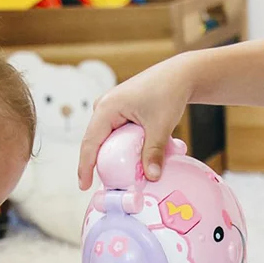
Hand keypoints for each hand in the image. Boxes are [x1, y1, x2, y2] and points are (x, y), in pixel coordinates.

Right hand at [78, 56, 193, 189]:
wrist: (180, 75)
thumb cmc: (168, 92)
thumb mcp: (160, 125)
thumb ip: (153, 152)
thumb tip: (152, 177)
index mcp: (107, 107)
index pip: (90, 142)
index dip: (85, 166)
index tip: (83, 186)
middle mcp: (104, 106)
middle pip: (96, 142)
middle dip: (99, 164)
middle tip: (108, 187)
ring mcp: (112, 108)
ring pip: (106, 139)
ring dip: (113, 157)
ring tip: (120, 175)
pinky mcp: (121, 111)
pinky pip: (115, 134)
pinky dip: (122, 148)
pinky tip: (130, 159)